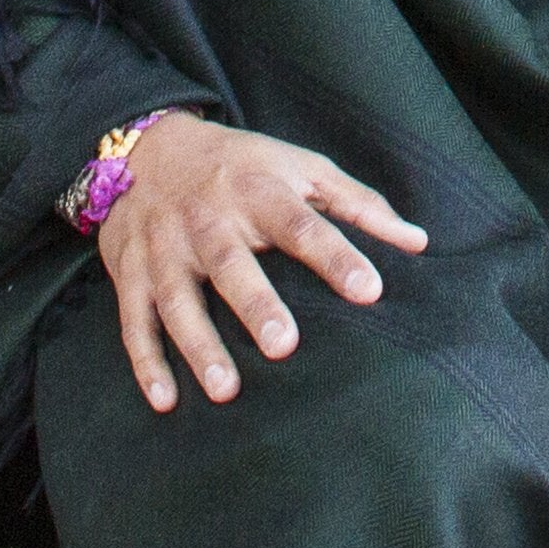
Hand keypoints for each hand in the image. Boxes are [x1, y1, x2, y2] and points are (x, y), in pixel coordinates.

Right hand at [96, 111, 426, 410]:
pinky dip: (146, 361)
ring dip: (199, 345)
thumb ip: (359, 204)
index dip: (335, 255)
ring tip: (226, 390)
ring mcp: (164, 248)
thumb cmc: (241, 166)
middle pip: (232, 263)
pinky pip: (133, 321)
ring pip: (178, 299)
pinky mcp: (129, 272)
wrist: (145, 147)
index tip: (370, 290)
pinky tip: (166, 400)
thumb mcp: (301, 168)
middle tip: (284, 347)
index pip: (301, 224)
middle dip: (255, 305)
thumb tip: (419, 242)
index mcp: (257, 190)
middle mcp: (207, 219)